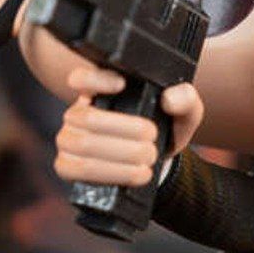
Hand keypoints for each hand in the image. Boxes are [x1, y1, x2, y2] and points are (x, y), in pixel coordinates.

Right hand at [54, 65, 204, 188]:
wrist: (156, 164)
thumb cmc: (164, 130)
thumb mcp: (183, 113)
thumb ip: (185, 99)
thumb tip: (170, 99)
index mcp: (100, 90)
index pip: (81, 78)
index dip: (94, 80)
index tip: (121, 84)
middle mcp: (79, 112)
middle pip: (87, 117)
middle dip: (124, 130)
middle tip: (152, 138)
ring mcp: (69, 139)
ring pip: (83, 145)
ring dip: (121, 154)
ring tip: (149, 158)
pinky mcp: (68, 166)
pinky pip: (78, 170)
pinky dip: (111, 173)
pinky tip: (135, 174)